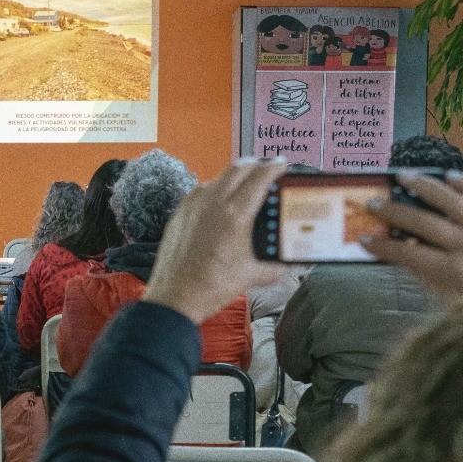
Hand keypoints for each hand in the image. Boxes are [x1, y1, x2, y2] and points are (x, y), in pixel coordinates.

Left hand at [142, 159, 289, 324]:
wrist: (176, 297)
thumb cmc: (211, 286)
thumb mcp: (253, 275)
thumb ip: (276, 266)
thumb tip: (286, 264)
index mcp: (235, 214)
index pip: (260, 177)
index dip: (274, 166)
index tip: (282, 164)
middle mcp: (212, 203)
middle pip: (238, 168)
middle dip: (255, 165)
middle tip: (265, 170)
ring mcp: (192, 206)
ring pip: (217, 178)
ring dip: (233, 177)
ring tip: (244, 186)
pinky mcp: (179, 213)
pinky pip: (199, 191)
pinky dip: (214, 190)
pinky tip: (219, 202)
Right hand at [360, 170, 462, 299]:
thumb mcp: (456, 306)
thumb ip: (430, 281)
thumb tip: (407, 259)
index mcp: (455, 272)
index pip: (407, 253)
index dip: (382, 246)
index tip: (364, 239)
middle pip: (423, 222)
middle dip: (393, 212)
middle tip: (372, 203)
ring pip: (452, 200)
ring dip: (425, 185)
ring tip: (404, 176)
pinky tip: (452, 176)